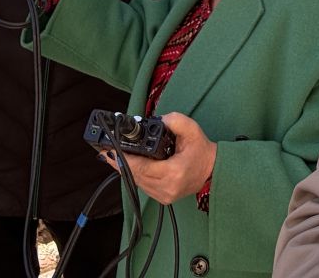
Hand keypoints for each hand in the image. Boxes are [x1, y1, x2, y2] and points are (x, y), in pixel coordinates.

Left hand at [101, 113, 216, 205]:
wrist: (212, 170)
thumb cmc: (201, 150)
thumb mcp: (191, 129)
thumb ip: (174, 121)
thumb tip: (158, 120)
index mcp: (173, 172)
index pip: (142, 167)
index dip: (124, 159)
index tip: (111, 152)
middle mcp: (167, 187)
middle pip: (135, 175)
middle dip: (120, 163)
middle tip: (106, 152)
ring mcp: (164, 195)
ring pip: (137, 182)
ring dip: (126, 170)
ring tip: (113, 157)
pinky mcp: (163, 198)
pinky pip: (143, 186)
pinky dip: (135, 175)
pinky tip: (128, 165)